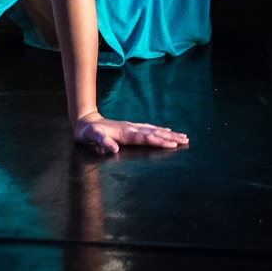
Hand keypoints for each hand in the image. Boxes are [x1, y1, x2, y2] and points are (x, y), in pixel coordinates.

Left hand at [74, 112, 189, 154]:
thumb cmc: (88, 132)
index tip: (173, 144)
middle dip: (171, 137)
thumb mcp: (92, 137)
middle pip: (155, 133)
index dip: (159, 141)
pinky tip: (166, 130)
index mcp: (125, 133)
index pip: (146, 137)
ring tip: (183, 136)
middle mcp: (131, 128)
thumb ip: (103, 142)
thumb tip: (113, 149)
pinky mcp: (131, 127)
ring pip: (154, 130)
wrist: (85, 121)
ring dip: (169, 133)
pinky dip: (160, 129)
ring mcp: (132, 127)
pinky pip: (149, 128)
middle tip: (186, 140)